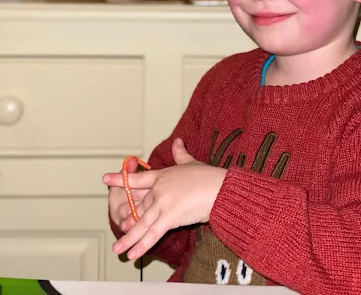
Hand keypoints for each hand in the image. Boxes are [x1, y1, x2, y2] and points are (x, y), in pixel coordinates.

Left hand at [103, 138, 226, 260]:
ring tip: (117, 248)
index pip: (137, 179)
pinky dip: (142, 245)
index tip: (105, 179)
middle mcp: (159, 189)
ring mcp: (163, 203)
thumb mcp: (192, 162)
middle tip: (118, 228)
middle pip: (138, 207)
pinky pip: (153, 234)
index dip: (120, 180)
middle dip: (128, 220)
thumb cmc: (208, 176)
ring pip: (141, 223)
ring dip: (129, 238)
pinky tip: (132, 254)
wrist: (220, 187)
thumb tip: (177, 140)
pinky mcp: (170, 217)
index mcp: (162, 176)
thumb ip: (181, 154)